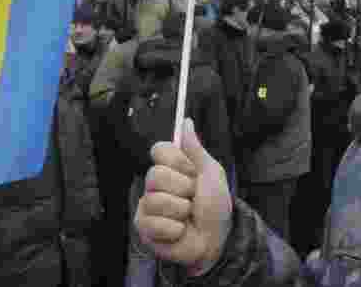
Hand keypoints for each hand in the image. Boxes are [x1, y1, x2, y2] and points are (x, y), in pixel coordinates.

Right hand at [135, 119, 232, 274]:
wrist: (217, 238)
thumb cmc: (215, 205)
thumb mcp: (211, 173)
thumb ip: (195, 148)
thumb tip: (186, 121)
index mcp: (172, 168)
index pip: (159, 149)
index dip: (177, 161)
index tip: (192, 172)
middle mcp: (156, 184)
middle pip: (155, 174)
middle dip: (182, 188)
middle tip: (192, 197)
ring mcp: (148, 205)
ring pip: (155, 199)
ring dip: (181, 210)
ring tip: (187, 216)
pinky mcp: (144, 227)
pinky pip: (153, 222)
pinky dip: (174, 228)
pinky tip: (179, 230)